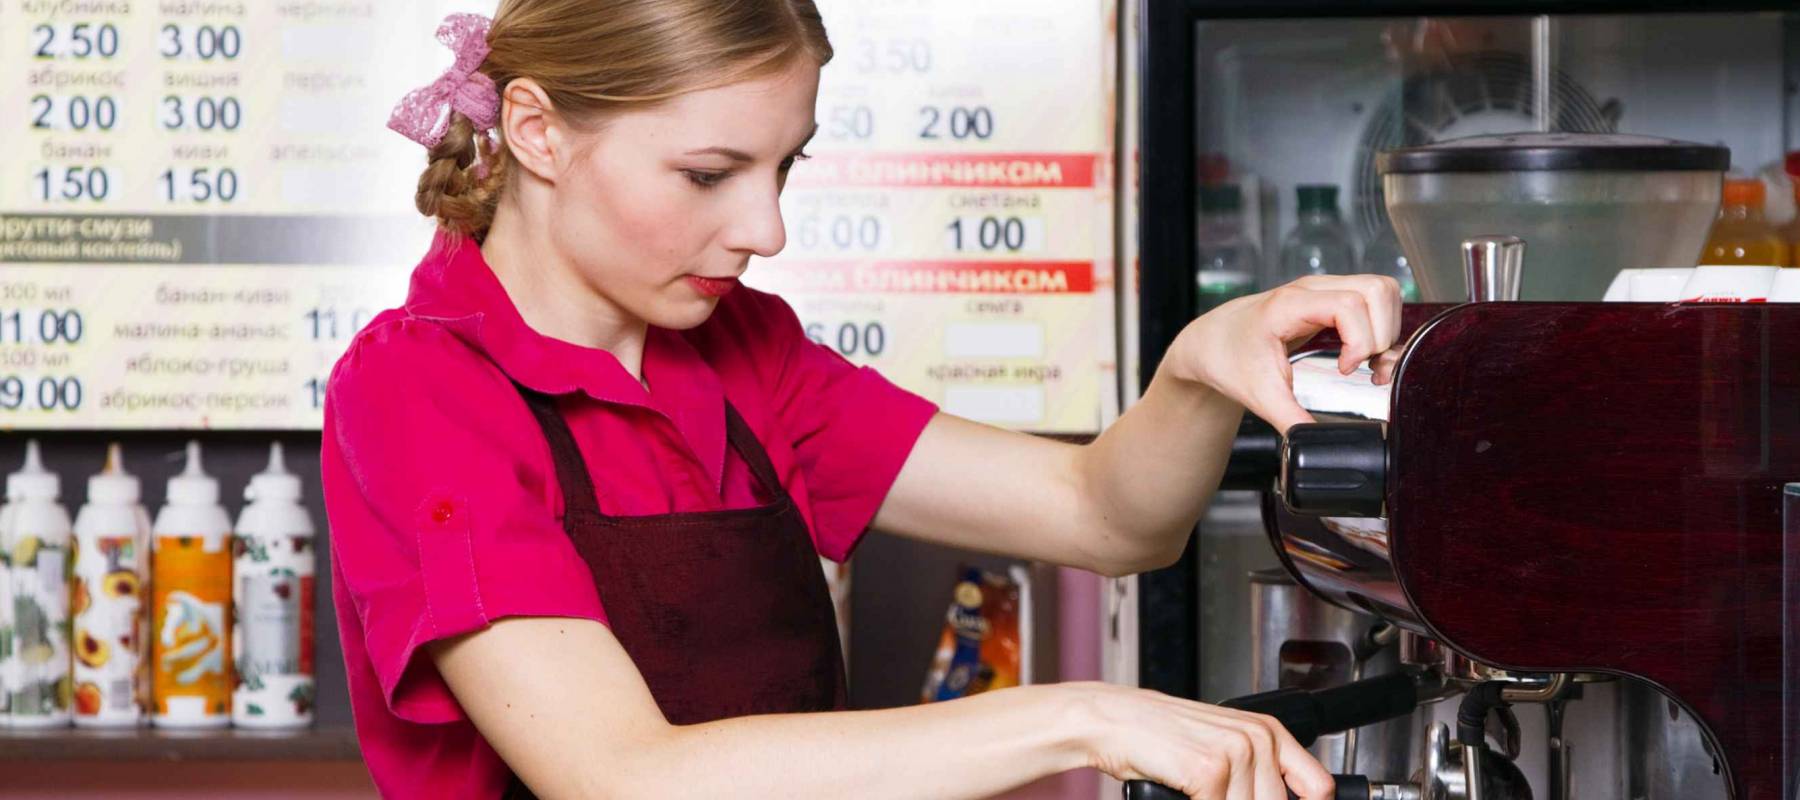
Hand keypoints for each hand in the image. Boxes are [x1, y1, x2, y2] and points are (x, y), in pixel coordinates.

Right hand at [1069, 682, 1332, 799]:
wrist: (1114, 720)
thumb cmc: (1162, 736)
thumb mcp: (1223, 748)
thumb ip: (1257, 776)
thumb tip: (1282, 799)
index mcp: (1269, 731)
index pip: (1319, 787)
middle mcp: (1258, 738)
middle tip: (1217, 796)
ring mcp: (1236, 753)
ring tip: (1199, 793)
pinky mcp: (1210, 770)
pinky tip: (1184, 796)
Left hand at [1168, 275, 1403, 432]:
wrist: (1210, 343)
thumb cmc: (1228, 359)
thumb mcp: (1259, 395)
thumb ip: (1291, 420)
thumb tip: (1317, 445)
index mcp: (1290, 306)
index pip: (1350, 305)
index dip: (1360, 341)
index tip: (1344, 370)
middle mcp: (1311, 289)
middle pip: (1377, 290)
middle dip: (1381, 335)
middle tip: (1363, 367)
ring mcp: (1323, 289)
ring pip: (1381, 290)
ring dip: (1386, 327)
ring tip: (1367, 360)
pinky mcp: (1330, 297)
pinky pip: (1373, 299)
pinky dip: (1380, 325)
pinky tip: (1363, 354)